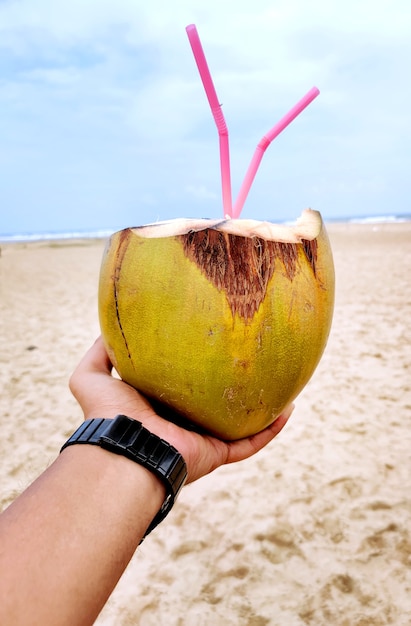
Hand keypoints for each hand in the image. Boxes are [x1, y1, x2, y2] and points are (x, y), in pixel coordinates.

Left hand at [69, 337, 293, 483]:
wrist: (123, 449)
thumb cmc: (107, 414)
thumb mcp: (91, 376)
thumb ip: (99, 352)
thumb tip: (108, 328)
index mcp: (159, 407)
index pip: (183, 387)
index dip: (197, 370)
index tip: (213, 348)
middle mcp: (182, 424)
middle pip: (214, 404)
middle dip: (232, 388)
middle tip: (251, 362)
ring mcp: (202, 440)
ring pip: (239, 423)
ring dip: (260, 408)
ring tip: (280, 385)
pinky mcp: (217, 453)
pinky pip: (251, 442)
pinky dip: (271, 429)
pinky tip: (288, 409)